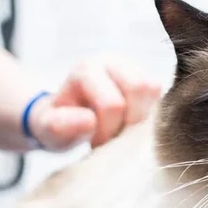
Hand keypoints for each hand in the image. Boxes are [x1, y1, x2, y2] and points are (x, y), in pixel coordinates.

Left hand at [27, 57, 161, 150]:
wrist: (63, 118)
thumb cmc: (57, 124)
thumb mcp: (47, 129)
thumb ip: (58, 126)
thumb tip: (89, 121)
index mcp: (86, 70)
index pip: (112, 103)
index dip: (108, 132)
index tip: (96, 145)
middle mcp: (111, 61)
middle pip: (140, 87)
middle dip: (130, 123)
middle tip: (113, 140)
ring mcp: (131, 67)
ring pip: (154, 88)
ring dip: (142, 119)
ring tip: (121, 132)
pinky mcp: (146, 79)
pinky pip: (161, 95)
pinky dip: (150, 117)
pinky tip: (130, 127)